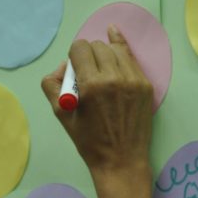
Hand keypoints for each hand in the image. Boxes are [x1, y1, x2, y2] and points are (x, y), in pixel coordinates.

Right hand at [40, 25, 153, 177]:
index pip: (79, 48)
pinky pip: (130, 58)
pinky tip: (114, 36)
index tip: (74, 68)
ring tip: (101, 68)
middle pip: (97, 46)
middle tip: (86, 72)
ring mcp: (132, 80)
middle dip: (88, 54)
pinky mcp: (145, 85)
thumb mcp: (61, 114)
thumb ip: (52, 84)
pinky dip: (120, 53)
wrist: (121, 161)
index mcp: (90, 85)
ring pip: (115, 49)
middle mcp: (113, 77)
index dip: (73, 55)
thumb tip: (63, 66)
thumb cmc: (89, 141)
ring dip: (104, 53)